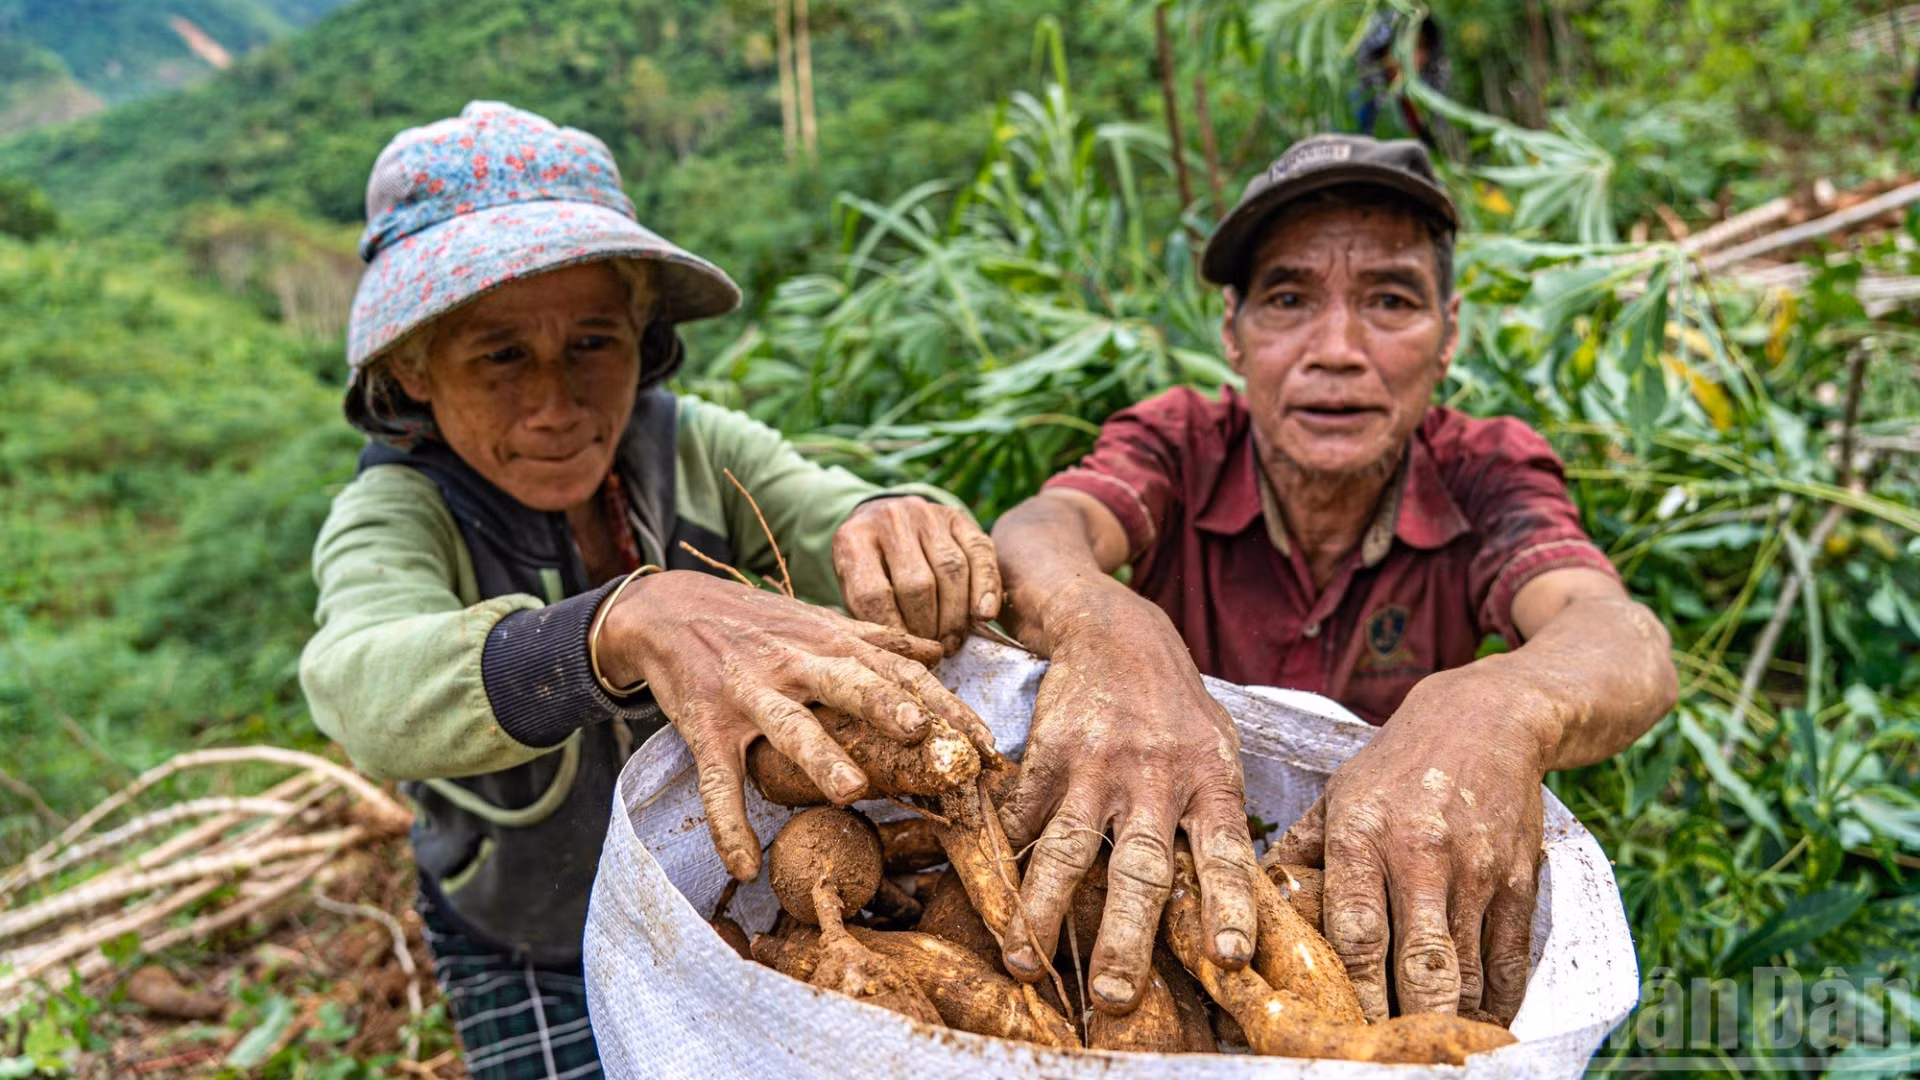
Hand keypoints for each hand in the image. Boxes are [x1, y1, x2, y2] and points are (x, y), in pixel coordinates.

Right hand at [597, 570, 991, 880]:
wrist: (668, 609)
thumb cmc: (756, 622)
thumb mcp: (817, 620)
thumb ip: (876, 637)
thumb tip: (937, 650)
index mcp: (831, 642)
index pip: (899, 672)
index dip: (945, 706)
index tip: (987, 744)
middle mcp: (796, 664)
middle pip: (850, 683)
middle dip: (889, 707)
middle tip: (926, 736)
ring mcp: (750, 693)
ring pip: (789, 726)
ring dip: (820, 757)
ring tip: (851, 792)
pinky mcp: (706, 724)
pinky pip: (717, 779)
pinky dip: (727, 823)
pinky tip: (745, 864)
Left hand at [833, 497, 1000, 653]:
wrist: (881, 519)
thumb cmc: (868, 568)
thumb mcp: (852, 587)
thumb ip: (869, 615)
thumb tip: (902, 654)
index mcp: (853, 539)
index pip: (873, 594)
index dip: (894, 632)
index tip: (907, 654)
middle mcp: (890, 519)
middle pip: (916, 584)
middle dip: (928, 627)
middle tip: (934, 651)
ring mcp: (925, 514)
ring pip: (951, 570)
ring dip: (955, 616)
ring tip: (952, 641)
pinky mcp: (957, 516)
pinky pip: (979, 552)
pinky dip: (986, 587)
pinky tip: (984, 615)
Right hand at [996, 580, 1258, 1013]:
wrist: (1114, 630)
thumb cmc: (1174, 705)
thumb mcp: (1217, 749)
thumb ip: (1219, 815)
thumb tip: (1234, 898)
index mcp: (1209, 780)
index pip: (1225, 853)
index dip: (1228, 906)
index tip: (1228, 957)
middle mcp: (1155, 778)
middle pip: (1141, 869)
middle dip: (1126, 938)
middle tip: (1114, 995)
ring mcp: (1097, 767)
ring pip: (1069, 850)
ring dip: (1044, 911)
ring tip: (1026, 962)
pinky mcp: (1048, 756)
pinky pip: (1023, 818)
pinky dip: (1006, 863)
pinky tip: (991, 901)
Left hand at [1270, 667, 1550, 1023]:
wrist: (1486, 719)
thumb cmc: (1396, 765)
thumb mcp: (1338, 794)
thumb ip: (1300, 850)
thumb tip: (1251, 897)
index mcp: (1363, 834)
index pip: (1357, 928)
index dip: (1353, 988)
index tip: (1341, 1027)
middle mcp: (1421, 856)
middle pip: (1419, 962)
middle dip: (1406, 1020)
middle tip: (1388, 1056)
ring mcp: (1476, 870)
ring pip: (1467, 969)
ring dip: (1450, 1020)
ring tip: (1430, 1050)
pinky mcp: (1519, 879)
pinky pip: (1510, 958)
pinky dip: (1497, 1001)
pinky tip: (1480, 1025)